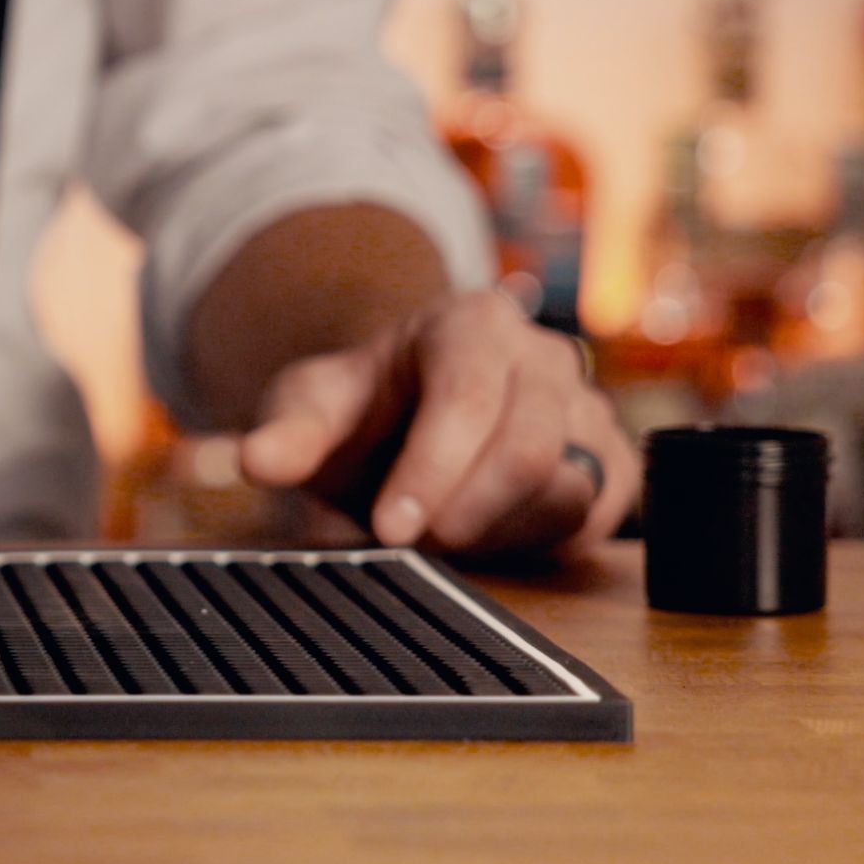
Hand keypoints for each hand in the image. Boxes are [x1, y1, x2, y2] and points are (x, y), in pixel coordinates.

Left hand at [229, 290, 638, 559]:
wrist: (403, 425)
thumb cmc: (362, 410)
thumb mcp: (311, 409)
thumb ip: (288, 431)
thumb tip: (254, 458)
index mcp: (472, 323)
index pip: (470, 395)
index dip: (433, 468)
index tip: (391, 528)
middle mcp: (543, 358)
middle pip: (531, 446)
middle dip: (463, 509)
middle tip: (409, 540)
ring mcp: (586, 409)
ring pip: (568, 489)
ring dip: (494, 529)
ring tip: (438, 530)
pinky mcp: (609, 465)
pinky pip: (595, 519)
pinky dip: (537, 541)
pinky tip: (486, 536)